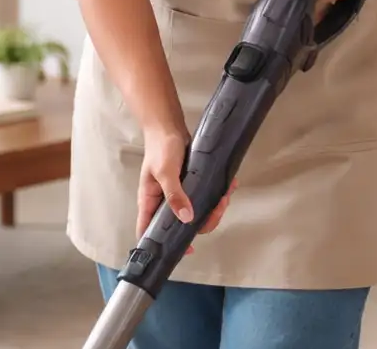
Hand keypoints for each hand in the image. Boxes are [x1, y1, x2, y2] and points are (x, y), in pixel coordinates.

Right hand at [138, 126, 234, 254]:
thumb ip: (174, 194)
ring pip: (197, 212)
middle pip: (182, 225)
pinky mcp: (191, 185)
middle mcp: (164, 202)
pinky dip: (218, 194)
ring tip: (224, 196)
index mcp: (150, 202)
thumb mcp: (165, 171)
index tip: (186, 249)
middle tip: (216, 210)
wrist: (168, 126)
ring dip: (214, 207)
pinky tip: (227, 186)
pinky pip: (205, 197)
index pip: (149, 230)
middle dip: (204, 222)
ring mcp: (178, 194)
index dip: (162, 244)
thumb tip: (186, 218)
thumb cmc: (160, 148)